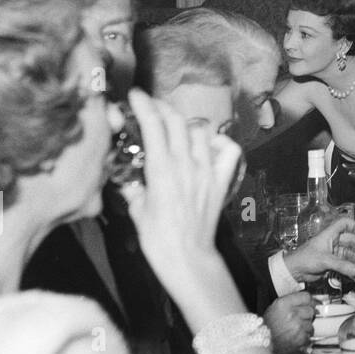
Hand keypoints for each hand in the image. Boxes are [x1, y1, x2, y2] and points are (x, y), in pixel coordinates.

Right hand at [121, 88, 241, 270]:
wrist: (187, 258)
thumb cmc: (157, 239)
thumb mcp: (136, 209)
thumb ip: (131, 186)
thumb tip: (125, 172)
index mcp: (162, 169)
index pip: (154, 124)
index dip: (144, 104)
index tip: (135, 95)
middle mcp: (187, 164)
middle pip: (177, 121)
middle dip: (162, 107)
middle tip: (151, 107)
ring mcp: (208, 170)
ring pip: (201, 131)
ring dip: (187, 125)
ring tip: (176, 128)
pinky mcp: (222, 180)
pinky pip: (229, 150)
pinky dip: (220, 142)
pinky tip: (208, 146)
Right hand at [262, 292, 314, 353]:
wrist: (261, 346)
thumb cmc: (265, 329)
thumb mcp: (273, 309)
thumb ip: (289, 302)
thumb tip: (306, 300)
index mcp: (283, 304)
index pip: (306, 297)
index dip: (310, 301)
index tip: (312, 303)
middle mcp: (291, 314)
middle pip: (311, 310)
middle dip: (306, 315)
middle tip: (297, 320)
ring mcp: (297, 327)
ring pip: (311, 324)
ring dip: (305, 328)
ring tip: (293, 331)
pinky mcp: (301, 339)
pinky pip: (309, 336)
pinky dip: (304, 338)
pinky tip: (294, 338)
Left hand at [285, 221, 354, 284]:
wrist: (294, 271)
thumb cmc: (304, 259)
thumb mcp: (324, 260)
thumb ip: (341, 265)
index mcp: (329, 234)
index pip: (344, 223)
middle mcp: (333, 241)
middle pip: (351, 240)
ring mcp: (333, 252)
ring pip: (349, 253)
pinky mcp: (332, 263)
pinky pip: (346, 263)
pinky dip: (352, 267)